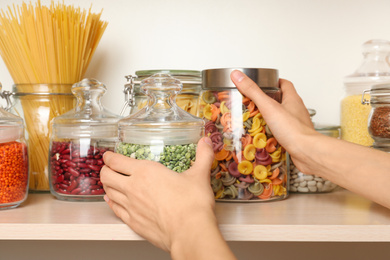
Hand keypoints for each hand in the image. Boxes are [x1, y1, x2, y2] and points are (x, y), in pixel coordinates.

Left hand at [101, 137, 217, 252]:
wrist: (189, 232)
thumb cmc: (192, 204)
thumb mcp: (199, 175)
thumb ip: (202, 156)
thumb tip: (205, 142)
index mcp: (146, 172)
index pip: (117, 161)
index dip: (109, 157)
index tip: (108, 155)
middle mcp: (133, 188)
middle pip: (107, 176)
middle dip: (105, 170)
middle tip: (107, 167)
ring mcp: (131, 206)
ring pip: (108, 193)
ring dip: (107, 186)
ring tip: (109, 183)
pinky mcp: (133, 222)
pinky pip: (115, 210)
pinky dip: (111, 204)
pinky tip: (112, 202)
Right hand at [230, 70, 316, 171]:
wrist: (307, 152)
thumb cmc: (292, 129)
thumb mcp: (268, 107)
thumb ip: (253, 92)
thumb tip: (238, 75)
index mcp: (292, 99)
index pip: (284, 84)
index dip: (274, 82)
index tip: (263, 83)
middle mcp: (296, 110)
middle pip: (282, 100)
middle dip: (268, 101)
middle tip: (254, 102)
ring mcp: (296, 124)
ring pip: (281, 117)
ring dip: (269, 117)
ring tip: (254, 119)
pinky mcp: (294, 137)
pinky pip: (282, 131)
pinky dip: (272, 132)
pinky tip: (262, 136)